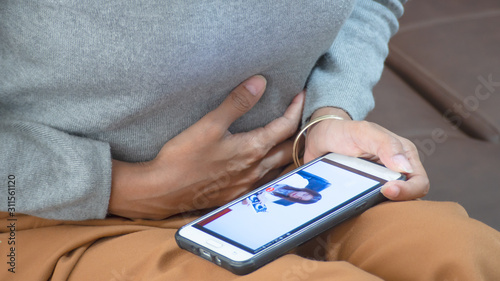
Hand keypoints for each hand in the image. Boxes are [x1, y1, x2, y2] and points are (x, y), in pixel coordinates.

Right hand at [109, 75, 304, 218]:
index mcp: (253, 150)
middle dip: (297, 131)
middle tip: (298, 116)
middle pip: (289, 149)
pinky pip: (266, 180)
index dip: (296, 109)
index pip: (286, 127)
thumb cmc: (183, 157)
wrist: (163, 190)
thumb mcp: (209, 124)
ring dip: (287, 151)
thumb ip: (237, 103)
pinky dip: (273, 167)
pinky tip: (264, 162)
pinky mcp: (238, 194)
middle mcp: (256, 170)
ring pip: (280, 167)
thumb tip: (260, 82)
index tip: (301, 95)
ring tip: (285, 137)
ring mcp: (248, 185)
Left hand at [303, 107, 428, 200]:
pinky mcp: (366, 192)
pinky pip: (371, 207)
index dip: (408, 190)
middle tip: (374, 198)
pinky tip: (354, 206)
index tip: (387, 190)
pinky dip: (365, 208)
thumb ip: (384, 144)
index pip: (419, 182)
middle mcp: (396, 171)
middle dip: (396, 202)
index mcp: (404, 155)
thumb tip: (405, 167)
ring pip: (391, 205)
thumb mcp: (363, 132)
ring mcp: (381, 183)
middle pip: (408, 198)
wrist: (319, 139)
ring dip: (381, 207)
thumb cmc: (343, 132)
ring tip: (364, 203)